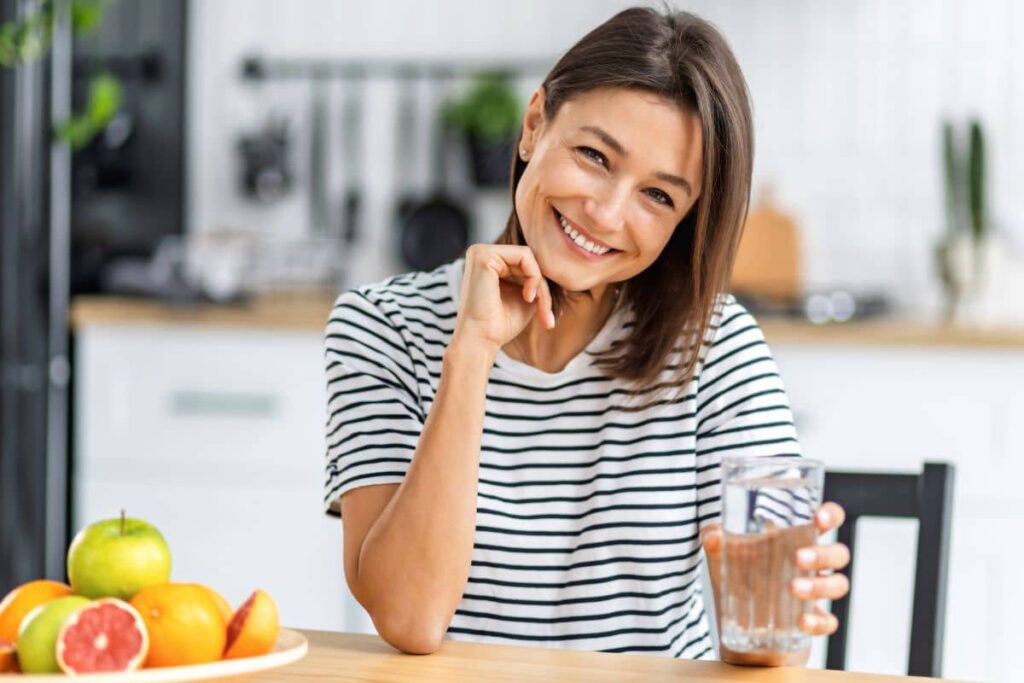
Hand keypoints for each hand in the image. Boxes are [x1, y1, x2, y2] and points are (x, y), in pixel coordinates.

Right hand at [453, 244, 554, 350]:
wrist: (482, 341)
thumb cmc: (500, 325)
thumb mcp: (526, 298)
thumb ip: (536, 281)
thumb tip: (557, 270)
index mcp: (488, 263)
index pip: (525, 264)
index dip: (541, 286)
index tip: (547, 314)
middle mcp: (482, 253)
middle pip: (528, 260)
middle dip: (543, 288)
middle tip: (547, 315)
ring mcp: (481, 252)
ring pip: (529, 258)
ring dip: (541, 285)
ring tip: (540, 309)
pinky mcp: (485, 255)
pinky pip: (525, 256)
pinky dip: (534, 278)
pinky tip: (528, 297)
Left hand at [701, 501, 849, 666]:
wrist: (738, 630)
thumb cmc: (739, 581)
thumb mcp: (723, 559)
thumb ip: (715, 542)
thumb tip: (712, 535)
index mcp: (797, 540)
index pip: (828, 520)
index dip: (831, 514)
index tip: (819, 517)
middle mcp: (813, 565)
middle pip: (838, 553)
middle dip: (822, 554)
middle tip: (797, 558)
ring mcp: (817, 594)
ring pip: (838, 584)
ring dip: (818, 585)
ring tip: (792, 588)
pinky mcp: (814, 623)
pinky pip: (829, 622)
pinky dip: (819, 621)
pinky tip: (802, 621)